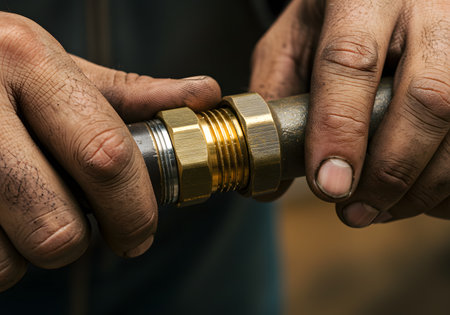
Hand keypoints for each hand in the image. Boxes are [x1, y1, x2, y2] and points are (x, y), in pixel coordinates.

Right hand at [0, 13, 220, 290]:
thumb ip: (133, 94)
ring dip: (29, 251)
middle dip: (81, 242)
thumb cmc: (1, 72)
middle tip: (81, 229)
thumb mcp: (62, 71)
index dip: (134, 210)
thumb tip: (204, 94)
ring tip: (26, 214)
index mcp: (29, 62)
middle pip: (57, 224)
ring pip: (7, 258)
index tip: (139, 232)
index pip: (106, 156)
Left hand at [250, 0, 448, 225]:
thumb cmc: (334, 19)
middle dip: (389, 172)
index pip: (350, 63)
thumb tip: (270, 178)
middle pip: (425, 99)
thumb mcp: (293, 43)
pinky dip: (448, 180)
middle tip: (354, 211)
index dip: (341, 132)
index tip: (330, 185)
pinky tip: (416, 192)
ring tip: (379, 209)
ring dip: (421, 184)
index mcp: (361, 0)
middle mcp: (424, 13)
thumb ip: (275, 100)